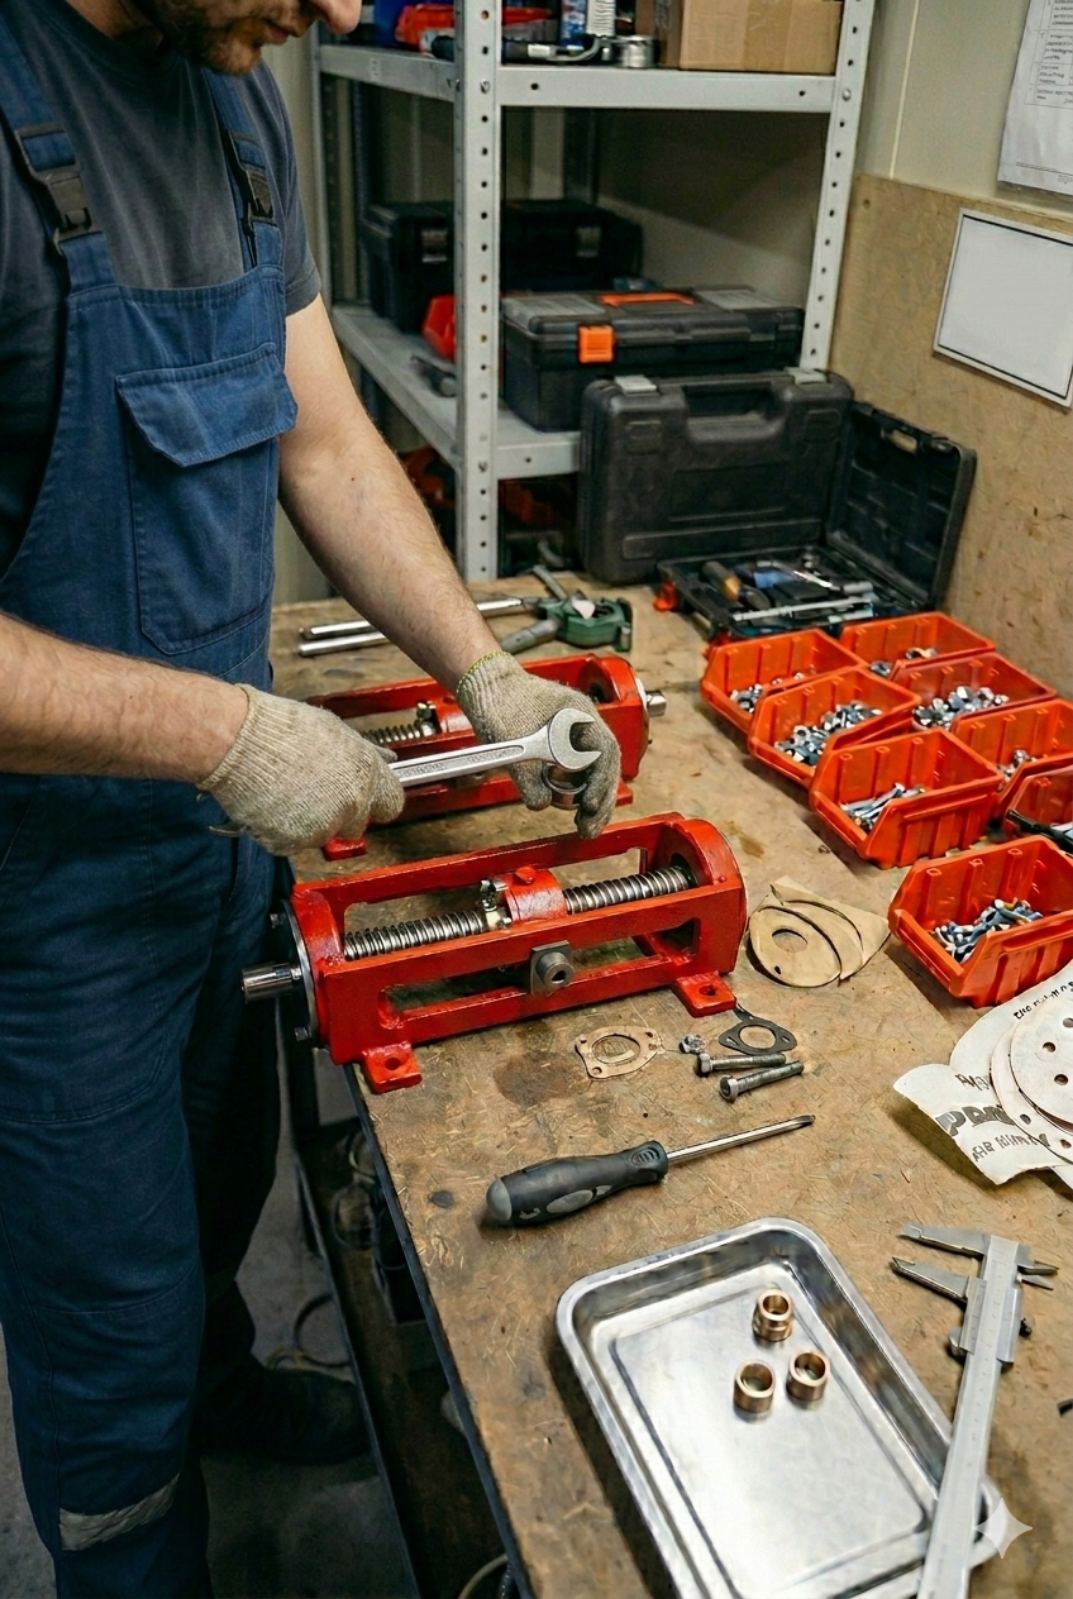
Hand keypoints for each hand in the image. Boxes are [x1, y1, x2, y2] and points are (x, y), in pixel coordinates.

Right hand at [199, 686, 403, 853]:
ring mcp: (322, 825)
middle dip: (339, 814)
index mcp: (365, 773)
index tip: (364, 799)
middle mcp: (350, 803)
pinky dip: (280, 830)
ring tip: (284, 791)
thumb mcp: (333, 730)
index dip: (375, 801)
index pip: (391, 804)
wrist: (238, 741)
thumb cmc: (279, 728)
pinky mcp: (292, 842)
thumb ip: (361, 754)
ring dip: (307, 821)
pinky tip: (270, 803)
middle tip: (313, 793)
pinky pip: (292, 844)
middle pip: (356, 826)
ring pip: (322, 835)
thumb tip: (384, 759)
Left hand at [455, 653, 620, 837]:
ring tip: (584, 826)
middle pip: (605, 767)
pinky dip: (577, 792)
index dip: (601, 782)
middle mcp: (583, 726)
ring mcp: (574, 736)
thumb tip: (541, 803)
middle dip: (600, 801)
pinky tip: (573, 809)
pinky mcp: (561, 748)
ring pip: (594, 773)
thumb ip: (527, 774)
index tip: (590, 804)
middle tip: (589, 828)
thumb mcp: (511, 740)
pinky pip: (578, 773)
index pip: (606, 752)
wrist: (486, 685)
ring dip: (592, 800)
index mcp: (580, 713)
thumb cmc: (500, 699)